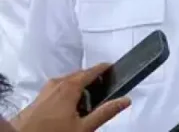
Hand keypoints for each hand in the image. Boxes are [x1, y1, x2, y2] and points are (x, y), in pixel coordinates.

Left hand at [10, 63, 130, 131]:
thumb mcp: (84, 127)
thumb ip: (105, 112)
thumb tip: (126, 99)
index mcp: (70, 86)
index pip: (92, 71)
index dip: (104, 68)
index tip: (114, 68)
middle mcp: (56, 83)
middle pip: (79, 75)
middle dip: (91, 80)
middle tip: (103, 91)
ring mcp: (44, 90)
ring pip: (67, 82)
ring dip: (78, 88)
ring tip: (86, 103)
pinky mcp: (37, 99)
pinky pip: (56, 89)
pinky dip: (66, 93)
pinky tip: (68, 109)